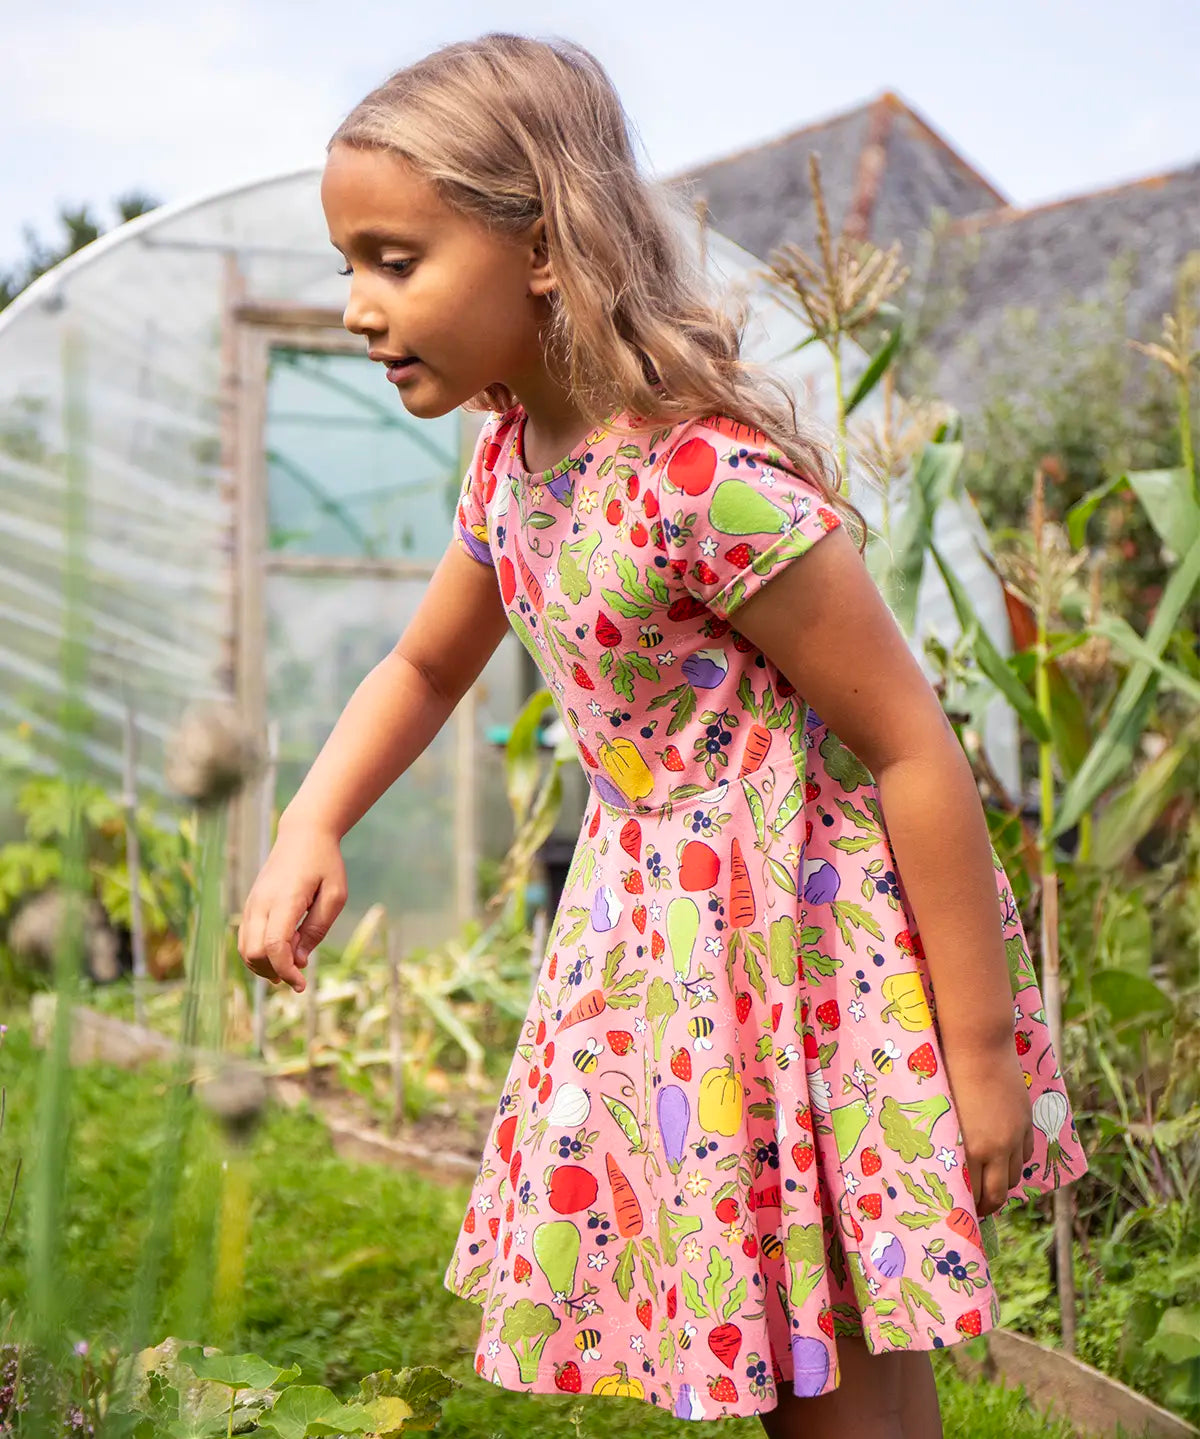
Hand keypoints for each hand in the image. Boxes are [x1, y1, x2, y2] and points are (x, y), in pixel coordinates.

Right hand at [236, 822, 347, 993]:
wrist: (303, 833)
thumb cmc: (325, 863)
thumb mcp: (335, 895)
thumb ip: (316, 929)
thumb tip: (297, 961)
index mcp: (284, 899)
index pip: (273, 946)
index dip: (286, 971)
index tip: (302, 985)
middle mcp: (261, 903)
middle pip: (253, 953)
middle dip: (274, 971)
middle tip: (300, 970)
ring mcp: (252, 903)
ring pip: (244, 949)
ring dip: (265, 966)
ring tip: (292, 964)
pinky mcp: (250, 905)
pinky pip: (245, 939)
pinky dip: (259, 954)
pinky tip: (282, 953)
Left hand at [943, 1041, 1034, 1217]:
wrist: (979, 1045)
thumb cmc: (948, 1074)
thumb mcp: (943, 1114)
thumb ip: (950, 1143)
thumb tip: (948, 1167)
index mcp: (971, 1148)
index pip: (972, 1192)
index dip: (966, 1207)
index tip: (959, 1212)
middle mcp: (997, 1147)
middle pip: (998, 1192)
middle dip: (987, 1206)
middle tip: (976, 1210)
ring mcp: (1015, 1135)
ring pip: (1014, 1175)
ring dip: (1002, 1185)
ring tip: (989, 1186)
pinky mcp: (1025, 1121)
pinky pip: (1025, 1154)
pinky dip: (1015, 1163)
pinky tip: (1003, 1162)